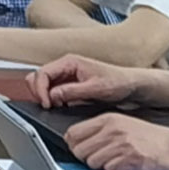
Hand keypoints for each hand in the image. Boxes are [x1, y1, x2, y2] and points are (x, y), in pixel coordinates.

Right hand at [27, 55, 147, 110]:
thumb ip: (72, 91)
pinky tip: (60, 107)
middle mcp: (65, 67)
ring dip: (44, 96)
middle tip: (48, 106)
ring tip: (54, 107)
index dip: (40, 90)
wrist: (131, 86)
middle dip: (39, 92)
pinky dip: (51, 100)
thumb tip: (52, 95)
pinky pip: (52, 91)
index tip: (47, 104)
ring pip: (43, 85)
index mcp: (70, 62)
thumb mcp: (96, 89)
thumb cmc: (118, 82)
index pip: (42, 73)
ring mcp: (66, 76)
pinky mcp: (69, 86)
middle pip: (37, 77)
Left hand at [61, 112, 168, 169]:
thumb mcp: (122, 126)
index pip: (72, 133)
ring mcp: (121, 143)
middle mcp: (112, 129)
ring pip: (91, 162)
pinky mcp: (131, 157)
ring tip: (116, 162)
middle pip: (78, 150)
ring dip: (101, 166)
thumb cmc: (150, 138)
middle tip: (102, 159)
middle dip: (86, 159)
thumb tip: (77, 143)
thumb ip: (100, 132)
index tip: (83, 151)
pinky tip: (126, 166)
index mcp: (107, 119)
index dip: (75, 146)